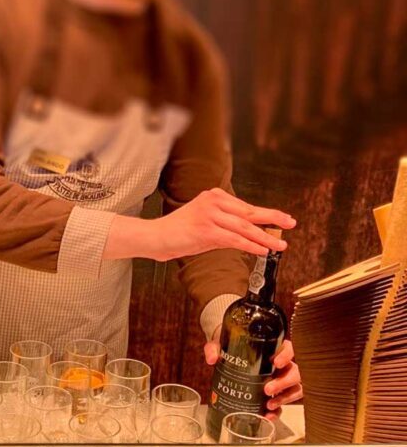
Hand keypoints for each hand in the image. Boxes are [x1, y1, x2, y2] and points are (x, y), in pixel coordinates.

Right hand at [152, 188, 294, 261]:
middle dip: (273, 219)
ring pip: (245, 228)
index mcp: (214, 196)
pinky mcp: (207, 230)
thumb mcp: (205, 222)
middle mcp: (213, 202)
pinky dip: (250, 245)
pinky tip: (261, 250)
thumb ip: (226, 225)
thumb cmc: (179, 232)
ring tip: (279, 245)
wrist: (156, 237)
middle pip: (249, 212)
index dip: (266, 214)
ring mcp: (210, 215)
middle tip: (290, 223)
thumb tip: (250, 234)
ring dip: (265, 237)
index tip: (282, 218)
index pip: (246, 207)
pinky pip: (235, 239)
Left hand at [203, 333, 302, 419]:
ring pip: (295, 389)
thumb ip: (214, 348)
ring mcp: (282, 380)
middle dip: (283, 382)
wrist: (228, 359)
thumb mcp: (220, 344)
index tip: (275, 362)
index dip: (286, 355)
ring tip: (268, 405)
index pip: (288, 348)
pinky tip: (268, 416)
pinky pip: (284, 404)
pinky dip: (278, 412)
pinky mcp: (277, 394)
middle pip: (294, 372)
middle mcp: (282, 364)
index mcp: (272, 349)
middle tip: (267, 389)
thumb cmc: (229, 348)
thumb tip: (212, 359)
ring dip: (284, 398)